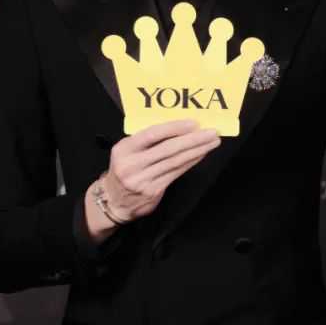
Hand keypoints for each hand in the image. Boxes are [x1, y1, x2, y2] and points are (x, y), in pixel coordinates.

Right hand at [101, 118, 220, 221]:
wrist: (113, 201)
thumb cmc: (124, 168)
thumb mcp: (126, 151)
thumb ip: (145, 140)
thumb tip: (177, 126)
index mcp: (124, 149)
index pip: (152, 134)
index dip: (174, 128)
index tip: (193, 123)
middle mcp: (132, 165)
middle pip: (168, 149)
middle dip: (193, 139)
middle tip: (211, 132)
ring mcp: (143, 180)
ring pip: (175, 162)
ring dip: (197, 150)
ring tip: (212, 142)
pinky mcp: (153, 191)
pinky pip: (176, 173)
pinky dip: (191, 162)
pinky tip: (201, 155)